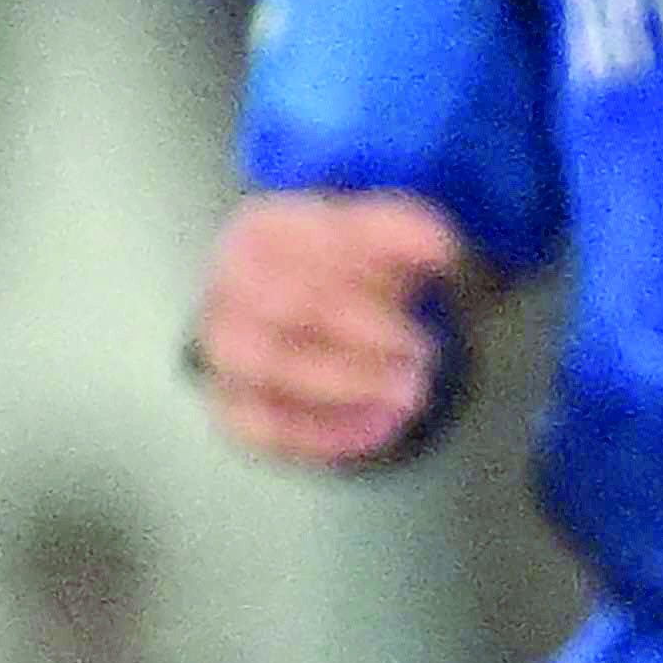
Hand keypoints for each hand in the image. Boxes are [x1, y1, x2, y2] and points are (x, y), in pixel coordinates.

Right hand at [188, 189, 468, 466]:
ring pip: (272, 368)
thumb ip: (406, 230)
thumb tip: (441, 250)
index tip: (441, 273)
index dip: (379, 262)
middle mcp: (228, 289)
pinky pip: (265, 427)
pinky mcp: (231, 405)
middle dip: (367, 329)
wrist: (293, 299)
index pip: (317, 242)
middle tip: (423, 348)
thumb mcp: (376, 228)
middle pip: (292, 305)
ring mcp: (222, 351)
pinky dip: (324, 433)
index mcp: (259, 231)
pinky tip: (379, 428)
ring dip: (349, 381)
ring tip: (411, 390)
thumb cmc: (337, 259)